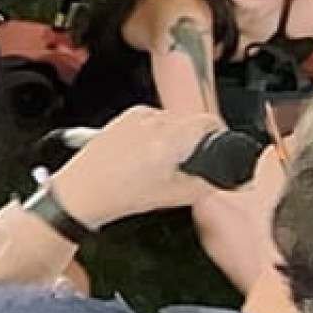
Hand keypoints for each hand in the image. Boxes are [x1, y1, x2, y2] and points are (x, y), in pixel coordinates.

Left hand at [40, 102, 247, 230]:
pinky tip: (145, 156)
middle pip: (190, 121)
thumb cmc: (119, 194)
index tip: (218, 147)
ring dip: (175, 137)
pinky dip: (156, 134)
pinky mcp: (124, 117)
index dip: (218, 135)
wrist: (82, 192)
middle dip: (194, 140)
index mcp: (168, 138)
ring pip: (171, 120)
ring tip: (161, 164)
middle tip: (187, 164)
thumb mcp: (175, 196)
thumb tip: (231, 178)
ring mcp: (136, 116)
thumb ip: (209, 184)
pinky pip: (152, 120)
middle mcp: (152, 121)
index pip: (209, 121)